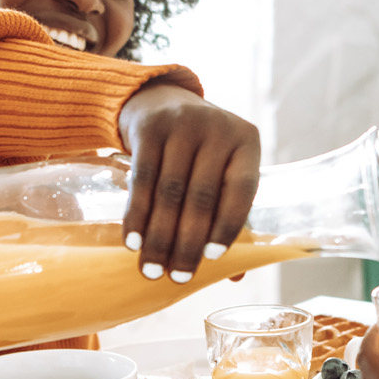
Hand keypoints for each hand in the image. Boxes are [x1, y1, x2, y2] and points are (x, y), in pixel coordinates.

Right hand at [117, 82, 259, 280]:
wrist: (158, 101)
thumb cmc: (198, 149)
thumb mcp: (220, 169)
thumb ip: (227, 214)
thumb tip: (235, 275)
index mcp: (247, 142)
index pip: (242, 190)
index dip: (228, 226)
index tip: (211, 259)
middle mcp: (218, 129)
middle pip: (202, 197)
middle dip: (187, 244)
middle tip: (175, 278)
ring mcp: (183, 124)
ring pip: (170, 193)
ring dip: (159, 237)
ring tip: (151, 269)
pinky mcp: (150, 127)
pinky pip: (142, 180)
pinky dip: (136, 215)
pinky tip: (131, 242)